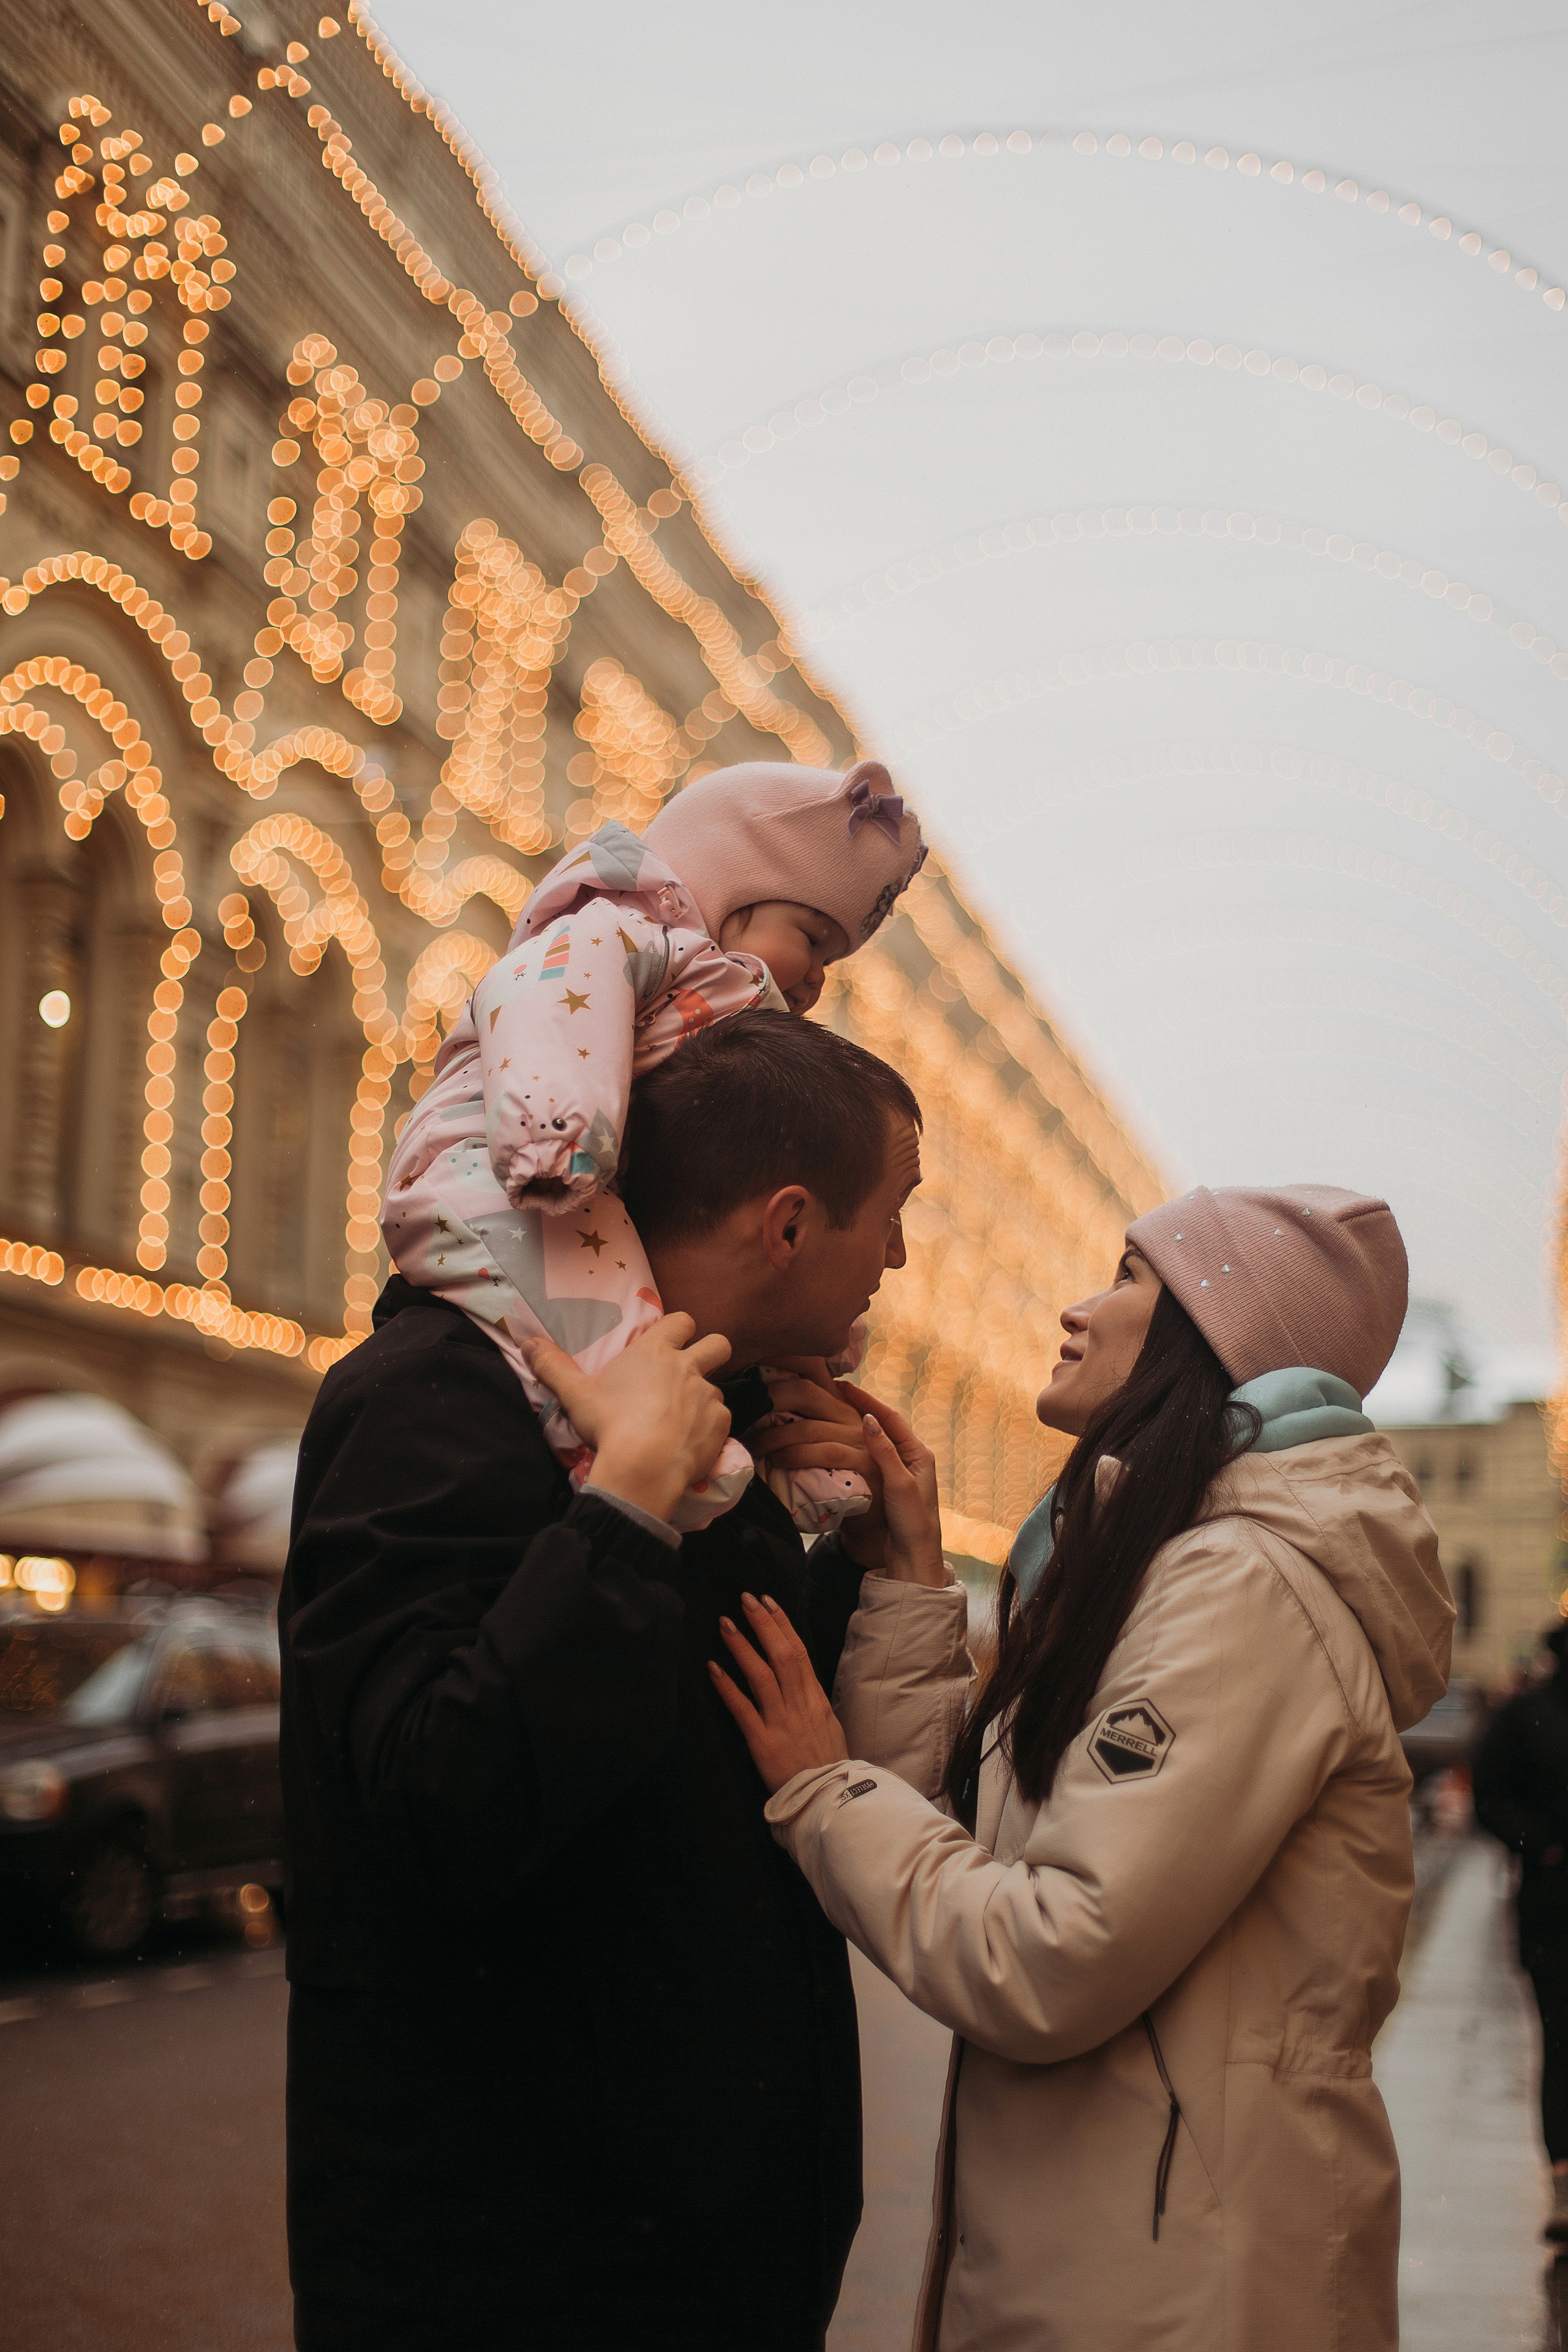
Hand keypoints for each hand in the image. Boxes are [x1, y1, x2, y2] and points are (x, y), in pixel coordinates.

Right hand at [522, 1314, 731, 1523]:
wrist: (643, 1466)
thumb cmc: (609, 1424)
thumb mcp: (574, 1394)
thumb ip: (552, 1366)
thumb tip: (528, 1341)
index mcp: (655, 1352)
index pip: (682, 1321)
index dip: (680, 1328)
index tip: (671, 1342)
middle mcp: (688, 1367)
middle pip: (718, 1344)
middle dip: (711, 1352)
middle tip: (692, 1372)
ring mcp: (708, 1396)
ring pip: (717, 1388)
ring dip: (703, 1399)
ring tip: (681, 1421)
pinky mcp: (721, 1425)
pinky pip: (721, 1420)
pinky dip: (708, 1429)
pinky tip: (689, 1444)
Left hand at [708, 1593, 848, 1793]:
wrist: (829, 1800)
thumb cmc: (827, 1764)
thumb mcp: (828, 1725)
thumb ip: (812, 1700)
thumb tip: (799, 1677)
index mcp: (816, 1699)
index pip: (798, 1652)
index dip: (782, 1625)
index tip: (768, 1602)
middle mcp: (799, 1705)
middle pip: (782, 1655)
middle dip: (763, 1624)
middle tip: (746, 1598)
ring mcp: (781, 1722)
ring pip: (761, 1676)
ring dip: (742, 1647)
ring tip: (725, 1624)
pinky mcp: (763, 1743)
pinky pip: (743, 1710)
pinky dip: (728, 1687)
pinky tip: (713, 1668)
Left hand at [752, 1362, 874, 1478]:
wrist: (878, 1512)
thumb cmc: (843, 1475)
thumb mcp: (826, 1442)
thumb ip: (803, 1422)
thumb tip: (758, 1409)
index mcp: (841, 1404)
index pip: (814, 1368)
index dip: (785, 1358)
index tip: (755, 1359)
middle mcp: (852, 1416)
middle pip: (806, 1392)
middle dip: (769, 1399)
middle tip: (744, 1413)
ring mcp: (861, 1439)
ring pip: (808, 1427)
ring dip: (773, 1437)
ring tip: (753, 1447)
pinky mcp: (865, 1463)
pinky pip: (825, 1453)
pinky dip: (796, 1456)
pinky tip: (777, 1463)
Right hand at [833, 1385, 943, 1586]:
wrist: (913, 1559)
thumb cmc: (913, 1523)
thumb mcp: (901, 1485)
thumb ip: (884, 1452)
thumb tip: (867, 1420)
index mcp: (918, 1453)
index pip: (889, 1417)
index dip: (866, 1400)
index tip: (842, 1386)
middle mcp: (909, 1458)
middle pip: (880, 1425)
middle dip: (857, 1408)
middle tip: (830, 1395)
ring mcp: (897, 1472)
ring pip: (871, 1441)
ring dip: (852, 1426)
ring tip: (828, 1414)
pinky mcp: (885, 1486)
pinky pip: (866, 1459)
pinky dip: (851, 1447)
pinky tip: (834, 1444)